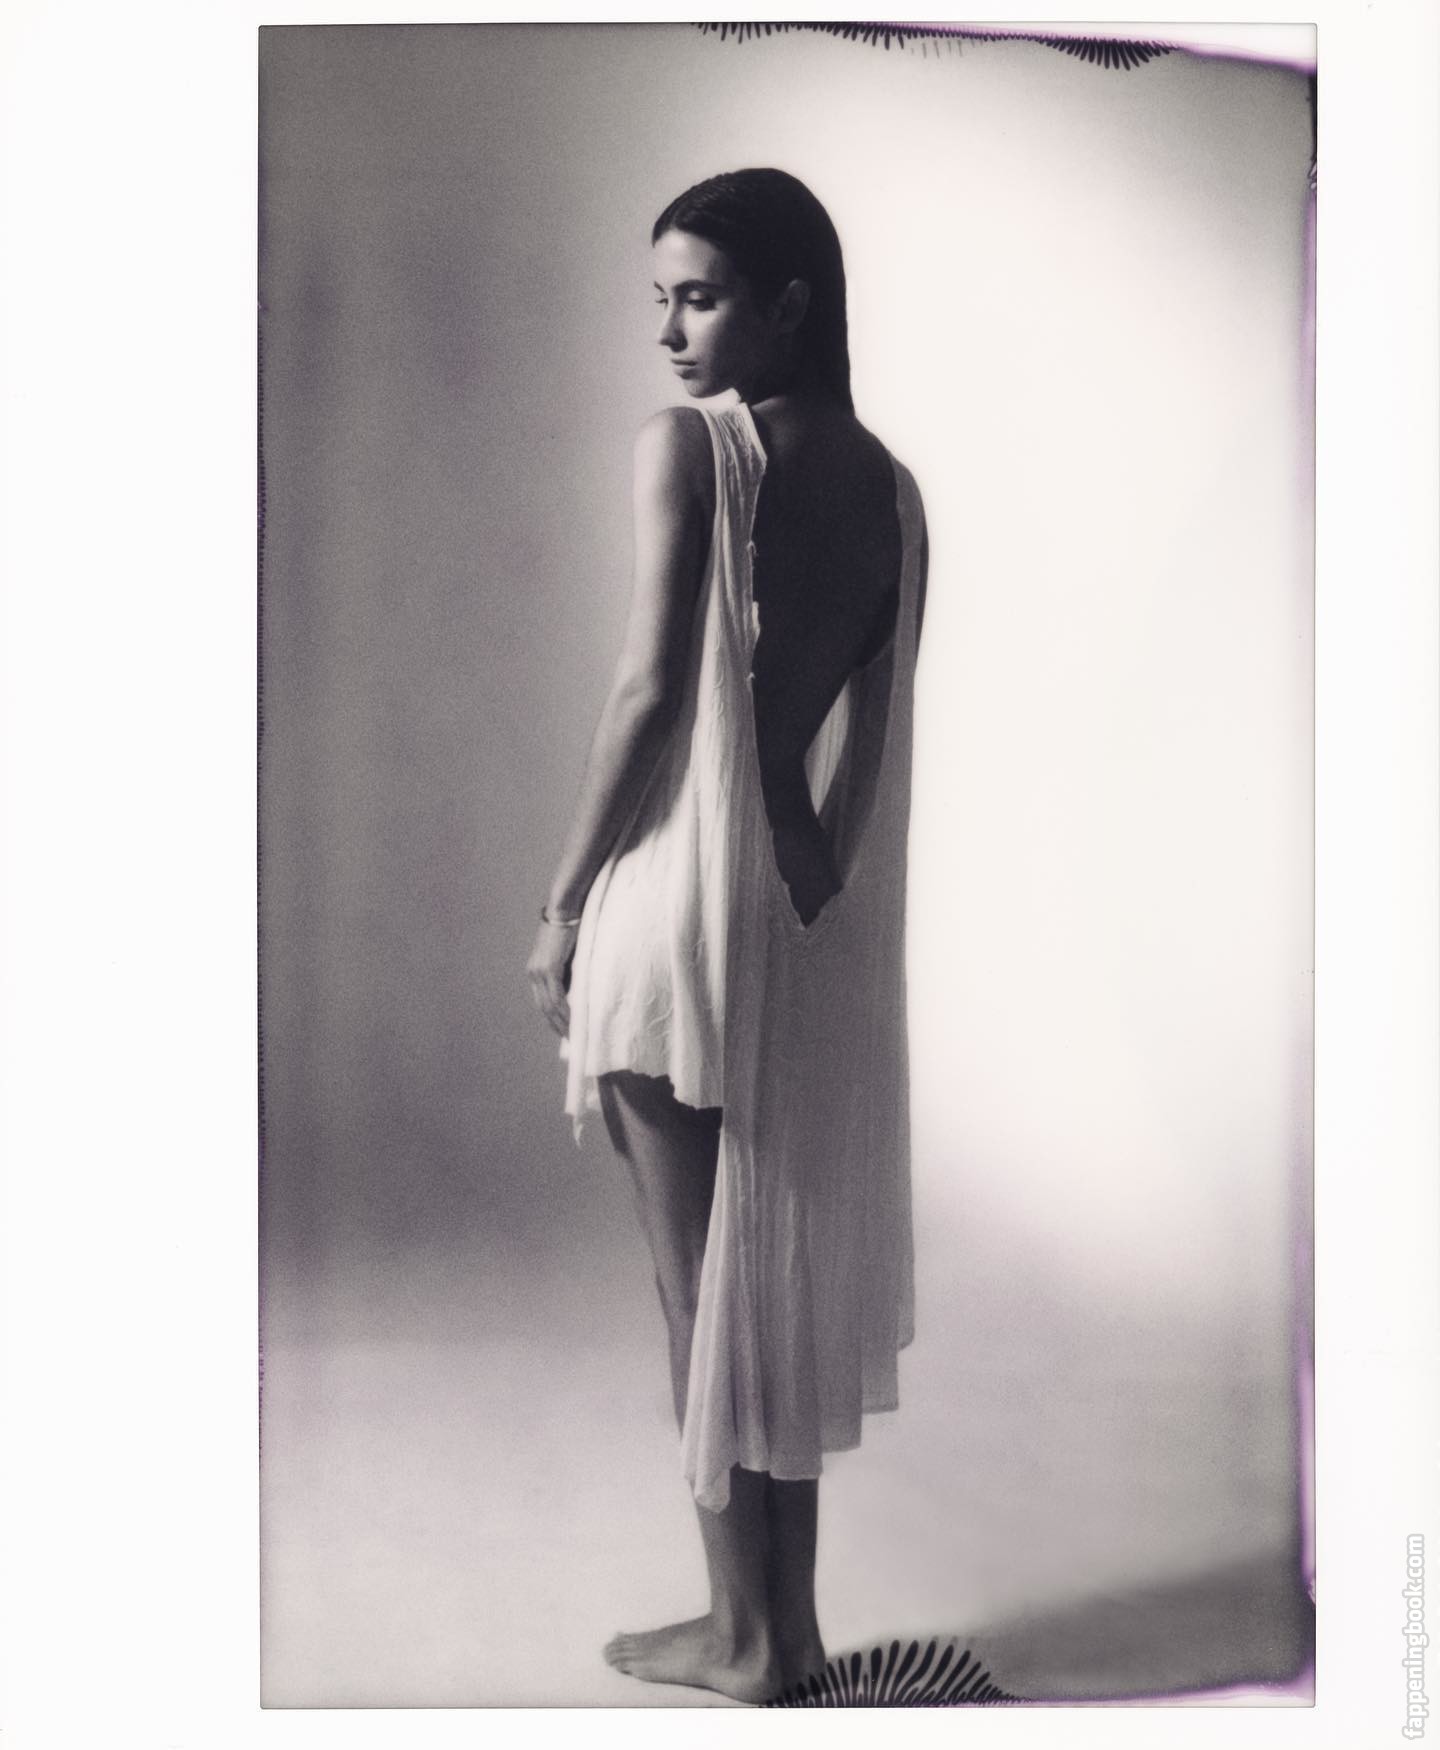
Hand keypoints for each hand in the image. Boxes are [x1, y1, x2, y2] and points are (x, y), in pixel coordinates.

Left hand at [527, 917, 577, 1037]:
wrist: (565, 909)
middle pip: (544, 1008)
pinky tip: (573, 1022)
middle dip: (557, 1025)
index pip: (543, 1001)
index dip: (552, 1018)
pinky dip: (565, 1011)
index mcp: (536, 970)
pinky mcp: (549, 969)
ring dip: (562, 1022)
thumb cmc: (570, 927)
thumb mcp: (567, 954)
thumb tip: (579, 988)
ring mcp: (540, 972)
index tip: (564, 1030)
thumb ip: (569, 970)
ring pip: (550, 1006)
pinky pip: (557, 997)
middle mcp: (534, 973)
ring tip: (574, 1035)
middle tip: (570, 1040)